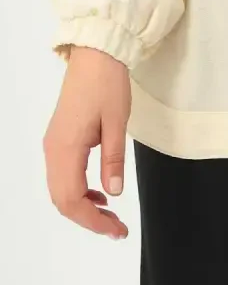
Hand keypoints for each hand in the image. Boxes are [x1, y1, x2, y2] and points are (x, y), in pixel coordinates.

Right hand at [43, 46, 130, 240]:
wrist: (96, 54)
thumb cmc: (107, 84)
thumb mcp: (117, 122)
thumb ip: (113, 159)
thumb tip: (114, 194)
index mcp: (66, 148)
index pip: (72, 199)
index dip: (93, 221)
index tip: (116, 230)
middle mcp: (53, 150)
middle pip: (62, 200)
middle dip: (88, 219)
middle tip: (116, 228)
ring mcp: (53, 144)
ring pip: (60, 190)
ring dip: (82, 207)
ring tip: (110, 214)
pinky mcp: (59, 139)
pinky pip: (63, 175)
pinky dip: (78, 190)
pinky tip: (99, 192)